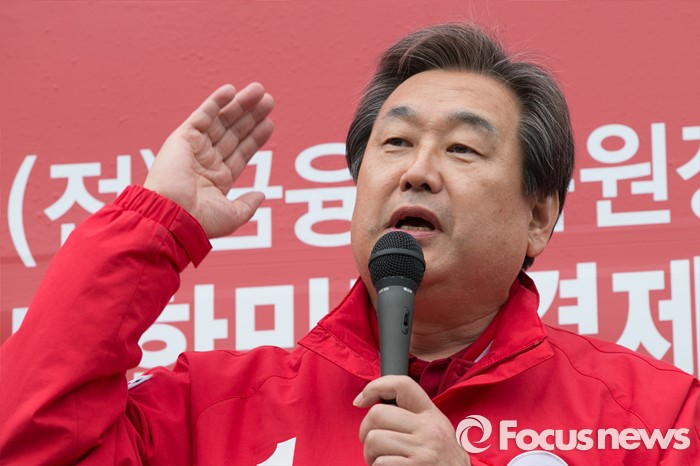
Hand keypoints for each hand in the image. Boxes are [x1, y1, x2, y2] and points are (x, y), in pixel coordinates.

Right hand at [144, 83, 273, 237]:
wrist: (173, 215)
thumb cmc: (200, 221)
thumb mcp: (232, 216)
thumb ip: (248, 205)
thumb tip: (261, 194)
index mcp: (217, 180)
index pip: (240, 153)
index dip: (255, 137)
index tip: (270, 123)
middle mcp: (206, 162)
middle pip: (234, 133)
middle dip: (251, 117)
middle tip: (269, 100)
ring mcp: (195, 148)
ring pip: (222, 121)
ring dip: (240, 105)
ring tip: (259, 91)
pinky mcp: (183, 138)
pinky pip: (202, 116)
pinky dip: (215, 102)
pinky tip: (231, 90)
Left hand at [354, 376, 470, 465]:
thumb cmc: (441, 461)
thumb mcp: (436, 431)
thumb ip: (411, 417)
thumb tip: (374, 404)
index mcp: (431, 415)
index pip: (402, 385)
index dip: (375, 387)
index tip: (361, 401)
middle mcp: (428, 430)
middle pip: (377, 414)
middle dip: (365, 431)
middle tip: (373, 446)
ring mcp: (422, 450)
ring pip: (373, 439)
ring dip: (370, 455)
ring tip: (382, 462)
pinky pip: (379, 463)